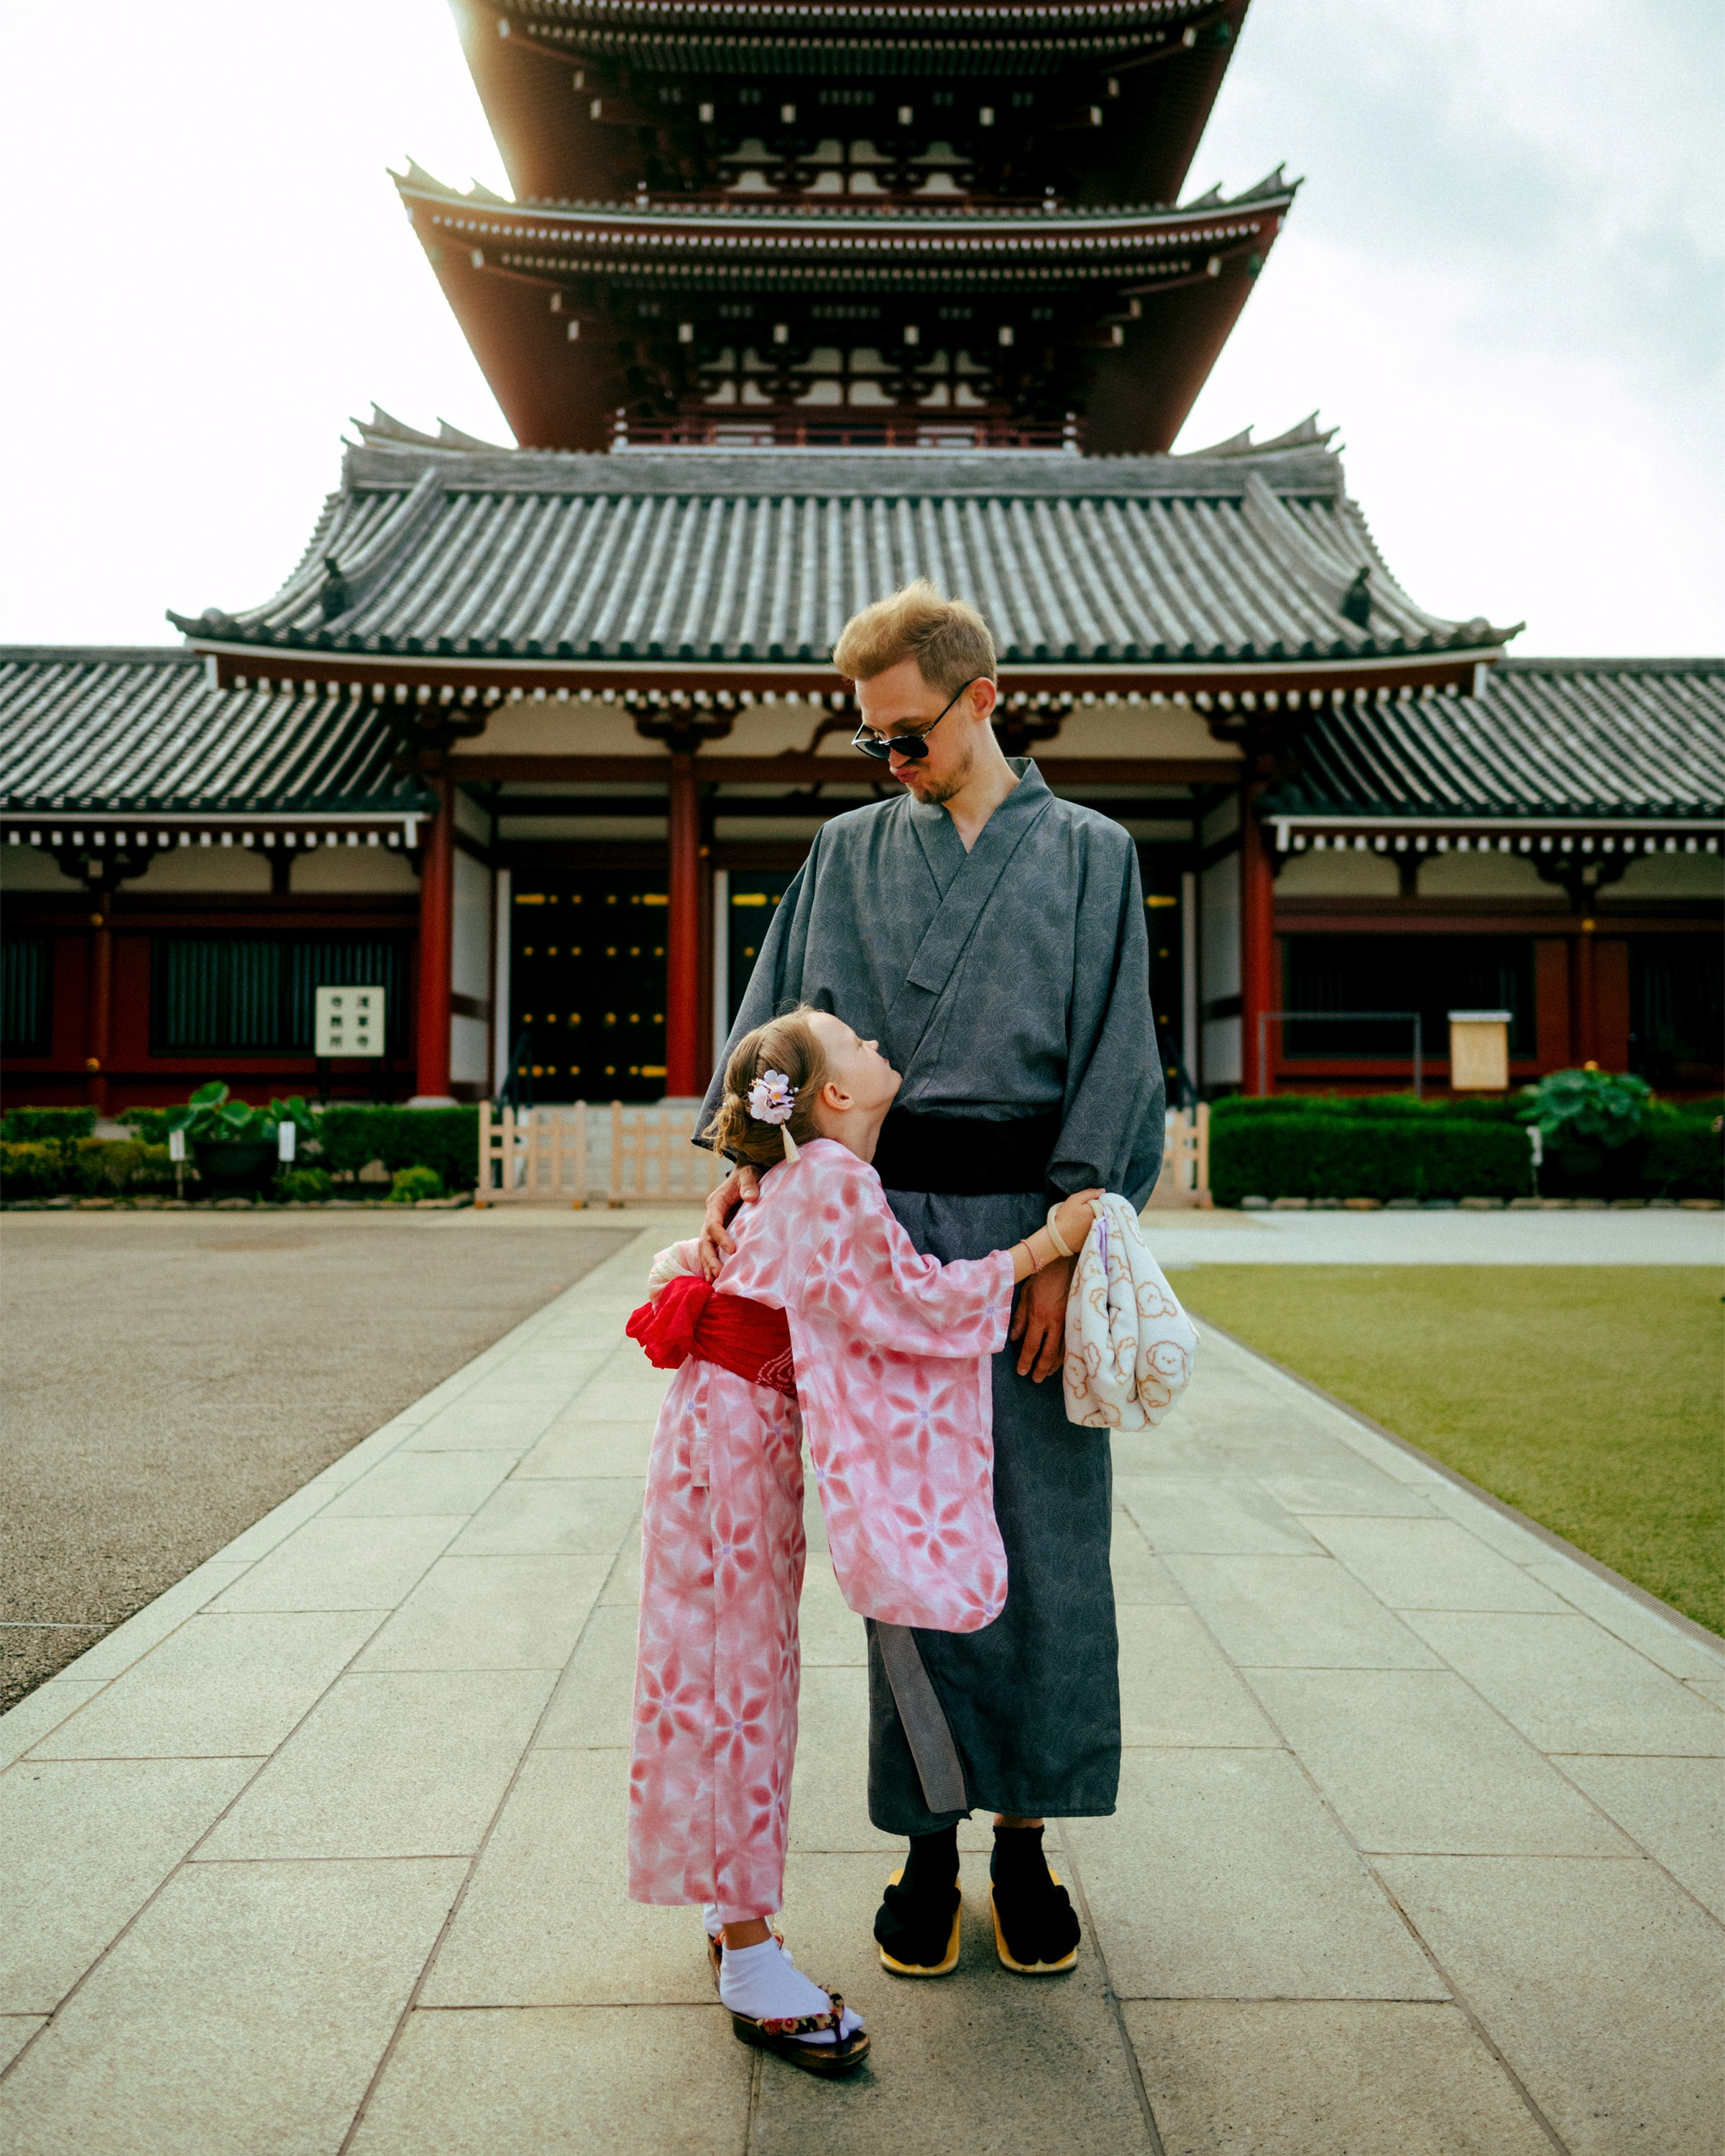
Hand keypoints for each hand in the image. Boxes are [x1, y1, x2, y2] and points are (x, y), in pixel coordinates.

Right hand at [698, 1164, 758, 1278]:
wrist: (746, 1175)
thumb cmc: (748, 1174)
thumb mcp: (749, 1174)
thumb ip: (749, 1185)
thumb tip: (751, 1198)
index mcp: (715, 1204)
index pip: (713, 1224)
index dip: (721, 1238)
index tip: (733, 1251)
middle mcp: (711, 1216)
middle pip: (705, 1241)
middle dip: (710, 1258)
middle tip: (719, 1274)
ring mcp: (714, 1226)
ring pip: (706, 1249)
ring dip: (709, 1265)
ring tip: (715, 1283)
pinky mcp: (720, 1233)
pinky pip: (713, 1250)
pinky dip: (713, 1264)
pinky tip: (716, 1280)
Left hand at [1009, 1253, 1074, 1382]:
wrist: (1067, 1263)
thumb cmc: (1043, 1276)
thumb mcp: (1025, 1293)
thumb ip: (1020, 1317)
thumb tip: (1015, 1338)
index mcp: (1039, 1315)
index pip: (1031, 1345)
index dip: (1026, 1361)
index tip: (1022, 1372)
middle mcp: (1055, 1322)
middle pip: (1049, 1353)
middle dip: (1041, 1369)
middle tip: (1035, 1379)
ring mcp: (1070, 1322)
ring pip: (1064, 1351)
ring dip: (1054, 1365)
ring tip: (1046, 1373)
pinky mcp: (1079, 1319)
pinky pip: (1073, 1343)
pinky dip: (1067, 1355)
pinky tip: (1062, 1360)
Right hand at [1052, 1187, 1103, 1255]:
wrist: (1058, 1238)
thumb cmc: (1065, 1217)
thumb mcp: (1075, 1200)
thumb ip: (1089, 1193)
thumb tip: (1102, 1191)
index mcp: (1098, 1210)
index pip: (1103, 1201)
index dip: (1094, 1200)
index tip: (1085, 1203)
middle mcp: (1102, 1221)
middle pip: (1103, 1211)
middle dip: (1095, 1209)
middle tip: (1082, 1212)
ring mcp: (1100, 1231)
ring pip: (1100, 1220)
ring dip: (1094, 1218)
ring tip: (1081, 1220)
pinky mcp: (1096, 1239)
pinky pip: (1098, 1229)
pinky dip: (1092, 1227)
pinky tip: (1082, 1228)